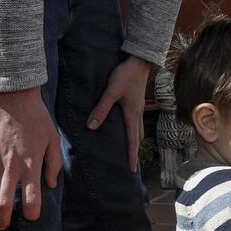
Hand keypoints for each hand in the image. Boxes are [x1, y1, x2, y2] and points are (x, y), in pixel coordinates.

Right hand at [0, 87, 63, 229]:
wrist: (13, 93)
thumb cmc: (36, 116)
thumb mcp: (53, 139)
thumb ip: (54, 164)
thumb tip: (51, 185)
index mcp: (31, 165)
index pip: (32, 200)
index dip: (31, 214)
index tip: (30, 216)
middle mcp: (10, 165)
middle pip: (3, 204)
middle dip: (3, 219)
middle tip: (2, 223)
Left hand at [87, 55, 154, 170]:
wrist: (139, 60)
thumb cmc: (126, 75)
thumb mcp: (111, 92)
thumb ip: (101, 109)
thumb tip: (91, 126)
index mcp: (132, 114)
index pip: (132, 141)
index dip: (132, 156)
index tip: (132, 170)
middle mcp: (138, 113)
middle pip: (137, 137)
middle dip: (134, 151)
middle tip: (130, 163)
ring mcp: (138, 107)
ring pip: (137, 129)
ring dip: (134, 140)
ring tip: (129, 148)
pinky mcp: (136, 101)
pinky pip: (135, 120)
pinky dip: (132, 129)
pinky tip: (126, 127)